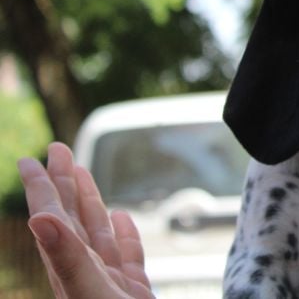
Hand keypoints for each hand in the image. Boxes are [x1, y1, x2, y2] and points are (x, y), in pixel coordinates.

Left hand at [18, 142, 154, 298]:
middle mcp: (87, 275)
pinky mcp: (133, 293)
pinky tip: (122, 218)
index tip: (29, 161)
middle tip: (57, 150)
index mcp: (72, 271)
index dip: (41, 188)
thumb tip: (39, 219)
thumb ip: (69, 260)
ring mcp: (110, 284)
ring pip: (96, 234)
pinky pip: (127, 257)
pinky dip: (125, 235)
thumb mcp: (91, 294)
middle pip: (71, 220)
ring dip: (90, 203)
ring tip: (83, 174)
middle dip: (63, 184)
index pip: (52, 219)